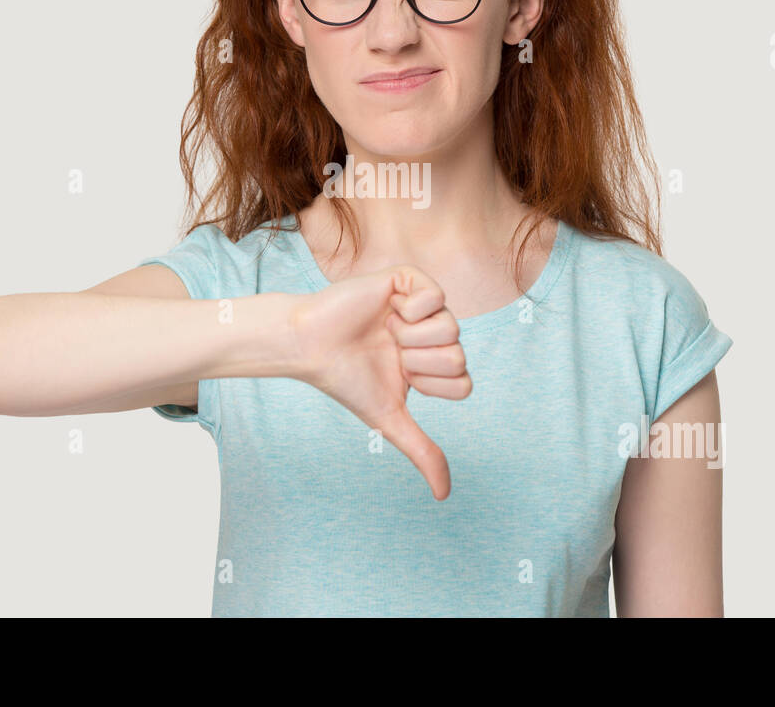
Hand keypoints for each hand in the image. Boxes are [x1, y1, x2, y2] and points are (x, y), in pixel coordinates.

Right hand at [289, 264, 471, 500]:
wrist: (310, 347)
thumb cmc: (346, 380)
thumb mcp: (389, 419)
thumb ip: (422, 452)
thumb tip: (444, 496)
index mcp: (432, 362)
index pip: (463, 381)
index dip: (432, 385)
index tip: (402, 378)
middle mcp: (431, 332)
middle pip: (459, 355)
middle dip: (420, 363)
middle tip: (391, 353)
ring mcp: (421, 305)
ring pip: (451, 327)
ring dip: (412, 337)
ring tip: (386, 331)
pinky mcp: (407, 279)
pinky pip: (435, 295)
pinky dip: (410, 309)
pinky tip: (388, 310)